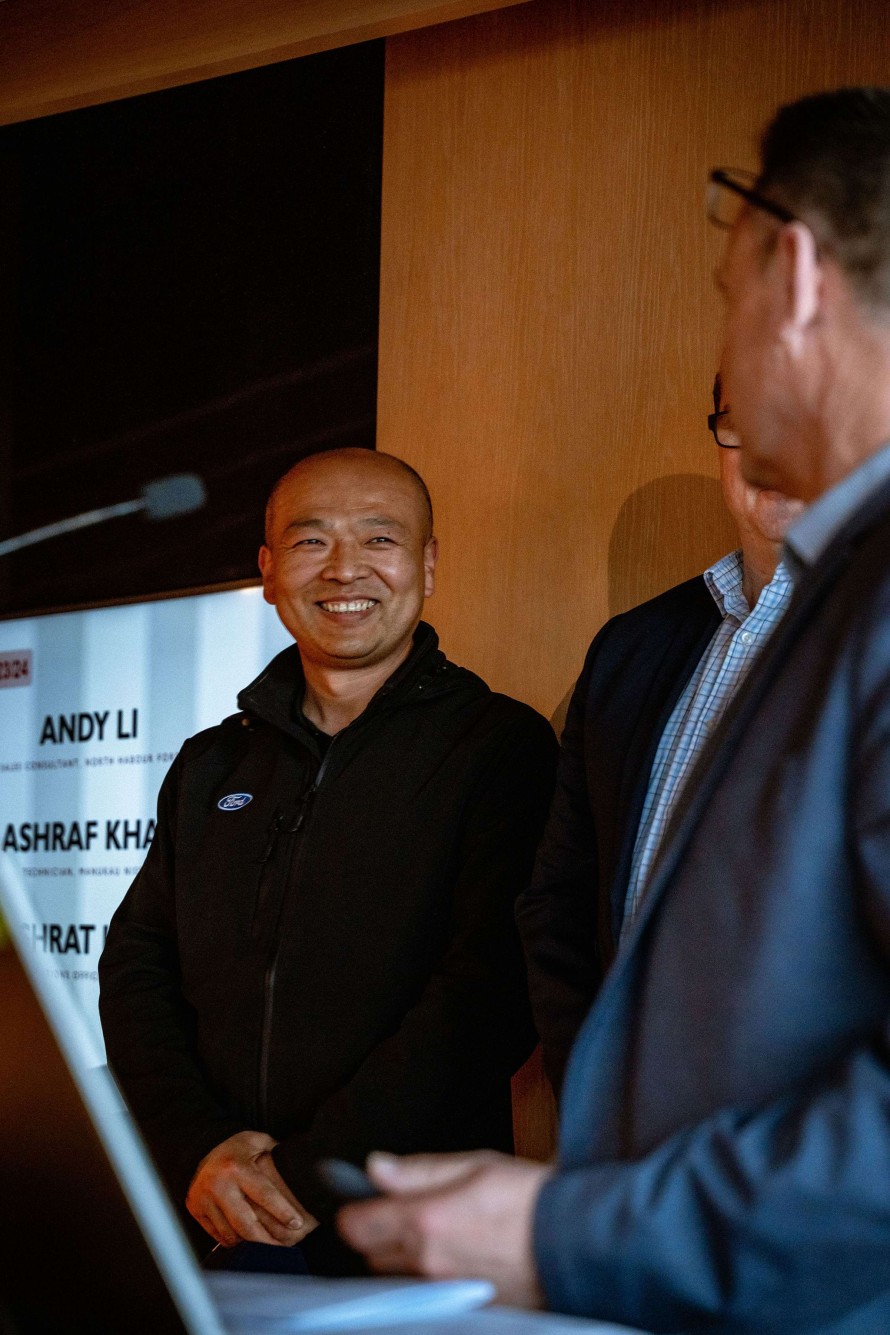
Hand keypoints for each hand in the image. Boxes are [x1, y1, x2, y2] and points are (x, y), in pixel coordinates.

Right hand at [186, 1130, 318, 1247]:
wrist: (201, 1149)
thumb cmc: (239, 1148)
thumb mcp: (259, 1142)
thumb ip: (278, 1154)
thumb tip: (305, 1164)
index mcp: (237, 1167)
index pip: (264, 1195)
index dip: (283, 1212)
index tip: (297, 1224)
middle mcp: (219, 1184)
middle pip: (246, 1224)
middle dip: (268, 1238)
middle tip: (284, 1243)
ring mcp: (204, 1198)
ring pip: (232, 1233)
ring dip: (251, 1241)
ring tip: (267, 1240)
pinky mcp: (195, 1209)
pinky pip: (218, 1234)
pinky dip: (234, 1239)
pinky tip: (246, 1236)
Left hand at [337, 1150, 551, 1307]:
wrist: (576, 1240)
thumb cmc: (530, 1198)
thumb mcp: (473, 1164)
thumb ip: (418, 1170)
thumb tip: (375, 1168)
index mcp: (425, 1221)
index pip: (356, 1226)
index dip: (353, 1210)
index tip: (362, 1200)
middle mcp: (428, 1263)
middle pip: (372, 1256)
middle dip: (379, 1233)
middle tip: (406, 1210)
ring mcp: (445, 1290)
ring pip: (399, 1277)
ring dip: (404, 1257)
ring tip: (438, 1232)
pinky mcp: (465, 1306)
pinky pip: (429, 1293)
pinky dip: (431, 1277)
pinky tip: (457, 1257)